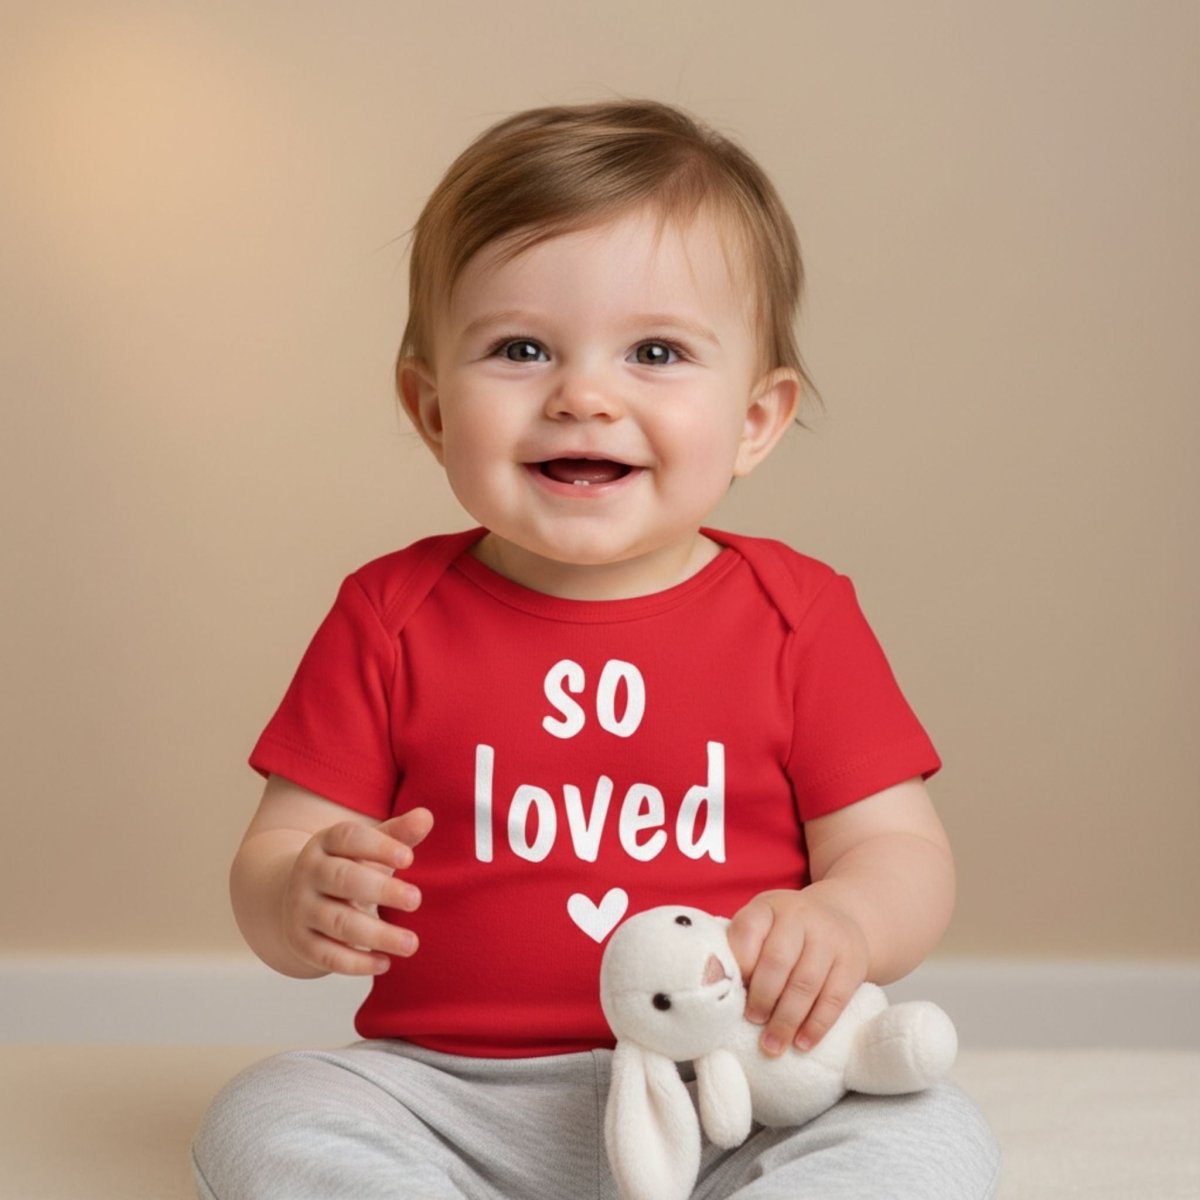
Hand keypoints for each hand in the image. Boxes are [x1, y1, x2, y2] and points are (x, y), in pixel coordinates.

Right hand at [281, 807, 432, 976]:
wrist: (298, 896)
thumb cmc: (350, 866)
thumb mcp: (370, 847)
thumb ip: (398, 834)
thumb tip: (426, 817)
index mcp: (326, 842)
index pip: (349, 837)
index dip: (379, 846)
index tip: (410, 859)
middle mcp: (309, 872)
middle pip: (344, 879)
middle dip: (381, 890)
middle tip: (417, 900)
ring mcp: (301, 908)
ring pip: (338, 922)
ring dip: (377, 935)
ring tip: (412, 943)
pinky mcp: (300, 941)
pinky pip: (326, 955)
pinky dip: (356, 963)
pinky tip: (385, 963)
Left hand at [727, 887, 868, 1055]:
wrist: (840, 918)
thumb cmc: (785, 931)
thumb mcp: (762, 925)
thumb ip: (740, 949)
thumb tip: (716, 986)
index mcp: (768, 906)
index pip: (748, 930)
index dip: (738, 964)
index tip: (730, 992)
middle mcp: (800, 917)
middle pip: (777, 960)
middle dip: (762, 997)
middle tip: (752, 1021)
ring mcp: (829, 938)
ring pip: (806, 983)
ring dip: (786, 1019)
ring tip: (772, 1045)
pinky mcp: (852, 963)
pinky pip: (835, 998)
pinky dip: (817, 1025)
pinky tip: (802, 1043)